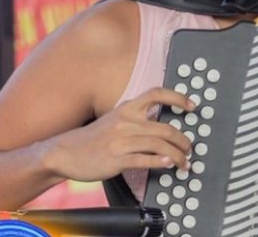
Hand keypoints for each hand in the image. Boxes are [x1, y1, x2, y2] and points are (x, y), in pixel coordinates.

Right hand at [45, 88, 194, 181]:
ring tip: (184, 163)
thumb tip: (160, 126)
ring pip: (159, 145)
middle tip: (190, 148)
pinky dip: (161, 162)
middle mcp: (126, 121)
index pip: (156, 94)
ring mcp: (121, 140)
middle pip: (165, 128)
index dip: (177, 98)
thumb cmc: (92, 138)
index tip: (192, 106)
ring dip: (178, 155)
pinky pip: (144, 159)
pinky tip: (169, 164)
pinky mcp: (116, 159)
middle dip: (184, 140)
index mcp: (126, 109)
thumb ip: (134, 118)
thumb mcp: (114, 119)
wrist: (65, 152)